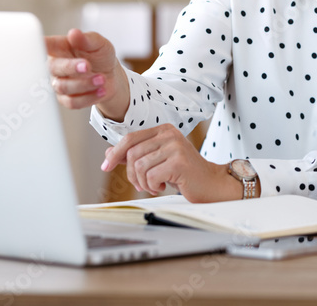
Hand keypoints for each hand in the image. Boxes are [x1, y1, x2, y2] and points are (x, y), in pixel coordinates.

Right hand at [46, 28, 128, 119]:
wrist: (111, 76)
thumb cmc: (100, 56)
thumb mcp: (99, 44)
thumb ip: (87, 39)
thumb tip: (74, 33)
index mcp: (59, 48)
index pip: (43, 44)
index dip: (37, 45)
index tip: (39, 44)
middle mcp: (56, 66)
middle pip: (52, 68)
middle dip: (71, 67)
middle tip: (88, 65)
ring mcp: (59, 83)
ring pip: (63, 87)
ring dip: (85, 84)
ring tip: (102, 79)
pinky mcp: (66, 99)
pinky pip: (72, 102)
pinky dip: (89, 97)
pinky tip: (101, 90)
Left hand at [101, 123, 244, 201]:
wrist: (210, 183)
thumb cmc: (183, 172)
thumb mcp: (157, 161)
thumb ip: (135, 155)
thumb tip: (109, 153)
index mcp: (164, 130)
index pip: (130, 138)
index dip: (115, 153)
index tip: (106, 166)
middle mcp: (170, 134)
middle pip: (132, 154)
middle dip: (132, 174)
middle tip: (142, 184)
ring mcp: (175, 146)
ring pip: (139, 166)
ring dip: (143, 182)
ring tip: (155, 185)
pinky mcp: (179, 161)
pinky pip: (150, 176)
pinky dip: (152, 186)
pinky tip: (162, 187)